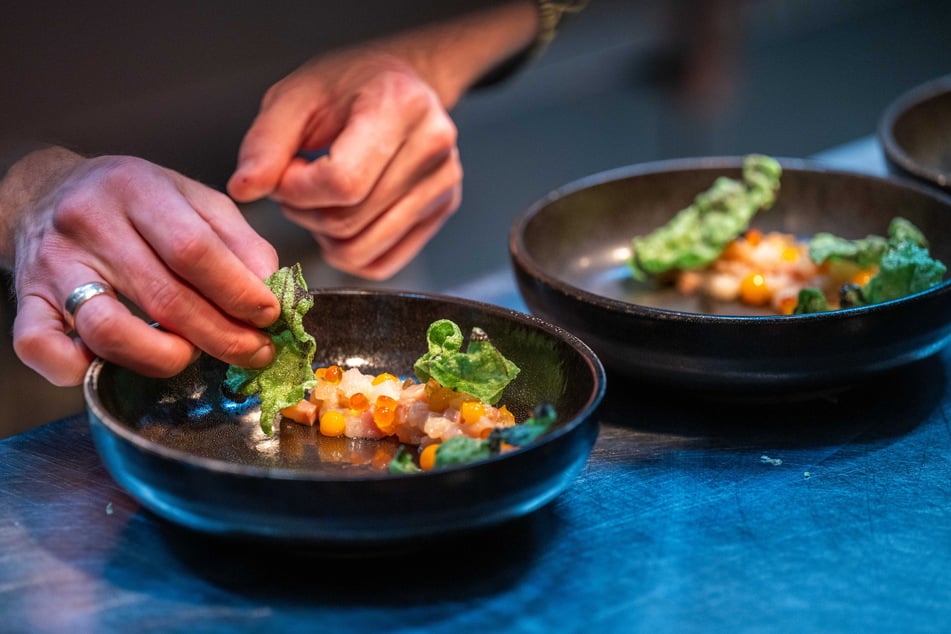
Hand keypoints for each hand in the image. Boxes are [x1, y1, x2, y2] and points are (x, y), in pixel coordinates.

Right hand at [6, 148, 280, 385]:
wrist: (50, 191)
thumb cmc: (134, 201)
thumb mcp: (192, 198)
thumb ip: (236, 239)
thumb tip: (269, 287)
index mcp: (138, 189)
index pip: (195, 250)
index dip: (239, 291)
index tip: (270, 316)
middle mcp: (90, 224)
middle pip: (163, 297)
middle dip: (220, 336)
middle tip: (253, 352)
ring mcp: (54, 265)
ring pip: (108, 329)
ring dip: (163, 357)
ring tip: (191, 355)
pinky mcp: (26, 298)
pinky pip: (39, 346)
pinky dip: (76, 368)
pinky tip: (111, 367)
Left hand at [227, 2, 539, 279]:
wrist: (399, 84)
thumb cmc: (347, 86)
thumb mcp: (296, 96)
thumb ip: (266, 143)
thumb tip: (245, 190)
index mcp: (399, 107)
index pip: (342, 183)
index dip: (297, 190)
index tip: (287, 170)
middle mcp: (432, 148)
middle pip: (349, 221)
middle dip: (306, 211)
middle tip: (298, 183)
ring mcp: (443, 185)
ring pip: (362, 250)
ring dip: (324, 235)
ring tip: (320, 200)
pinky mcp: (442, 212)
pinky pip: (382, 264)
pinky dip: (350, 254)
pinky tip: (343, 220)